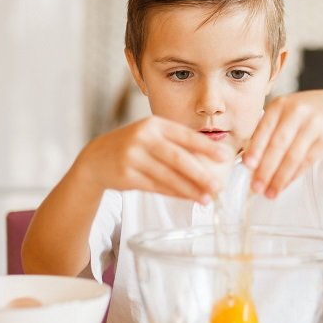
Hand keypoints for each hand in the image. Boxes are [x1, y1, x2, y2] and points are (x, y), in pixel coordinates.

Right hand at [79, 116, 229, 202]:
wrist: (97, 157)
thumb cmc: (134, 146)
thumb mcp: (152, 136)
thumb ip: (176, 143)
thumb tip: (211, 158)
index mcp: (154, 124)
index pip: (185, 136)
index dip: (206, 146)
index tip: (225, 157)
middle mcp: (143, 137)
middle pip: (178, 158)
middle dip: (200, 174)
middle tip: (218, 186)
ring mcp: (133, 156)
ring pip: (167, 176)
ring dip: (189, 189)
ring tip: (206, 198)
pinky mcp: (126, 175)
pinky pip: (156, 187)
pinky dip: (174, 193)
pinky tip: (187, 198)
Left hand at [244, 91, 322, 198]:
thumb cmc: (307, 113)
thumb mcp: (287, 111)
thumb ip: (269, 129)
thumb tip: (249, 161)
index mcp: (281, 104)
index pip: (264, 129)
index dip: (256, 148)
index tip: (247, 166)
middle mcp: (297, 111)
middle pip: (278, 145)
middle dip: (265, 169)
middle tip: (256, 187)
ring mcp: (313, 125)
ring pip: (293, 156)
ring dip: (279, 178)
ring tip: (270, 193)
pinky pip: (307, 161)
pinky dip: (294, 175)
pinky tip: (285, 185)